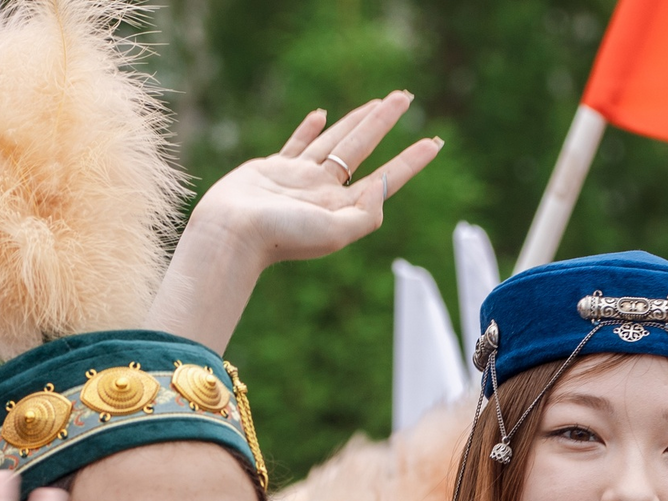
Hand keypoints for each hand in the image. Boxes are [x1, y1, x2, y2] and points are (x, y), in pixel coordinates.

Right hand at [149, 94, 442, 351]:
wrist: (232, 233)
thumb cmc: (282, 237)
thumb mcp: (335, 232)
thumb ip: (365, 214)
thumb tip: (383, 188)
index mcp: (344, 207)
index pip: (386, 178)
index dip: (412, 160)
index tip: (435, 142)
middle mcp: (326, 190)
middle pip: (364, 147)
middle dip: (385, 121)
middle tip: (406, 96)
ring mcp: (301, 178)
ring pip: (336, 140)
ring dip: (357, 119)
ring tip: (378, 102)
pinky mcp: (274, 168)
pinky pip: (298, 144)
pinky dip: (310, 129)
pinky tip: (323, 115)